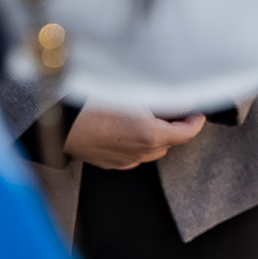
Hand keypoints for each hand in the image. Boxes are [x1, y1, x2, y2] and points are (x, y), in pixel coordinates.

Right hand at [65, 106, 205, 169]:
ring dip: (158, 137)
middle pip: (171, 142)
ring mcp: (124, 161)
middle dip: (176, 127)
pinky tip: (130, 130)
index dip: (196, 122)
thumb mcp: (135, 95)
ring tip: (149, 118)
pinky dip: (140, 144)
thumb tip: (184, 104)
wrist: (60, 123)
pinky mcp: (110, 164)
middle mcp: (140, 152)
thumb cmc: (94, 105)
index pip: (187, 134)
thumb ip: (165, 101)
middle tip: (173, 110)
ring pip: (153, 151)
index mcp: (150, 135)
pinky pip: (134, 156)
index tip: (198, 114)